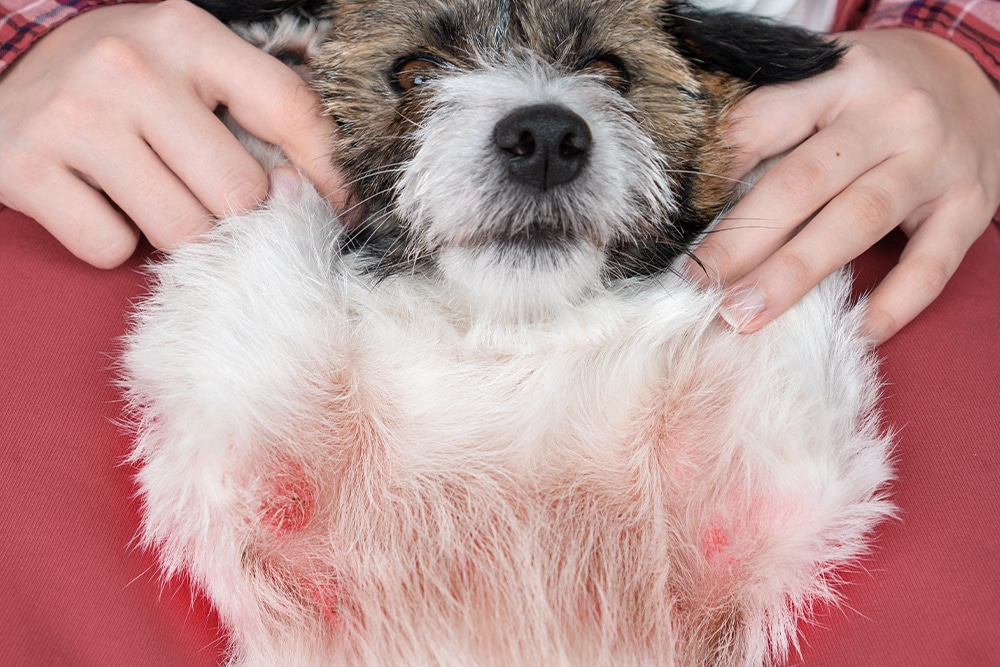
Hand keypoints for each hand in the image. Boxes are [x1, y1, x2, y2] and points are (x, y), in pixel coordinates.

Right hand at [0, 0, 345, 267]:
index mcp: (187, 36)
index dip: (328, 173)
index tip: (339, 211)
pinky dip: (114, 242)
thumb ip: (257, 110)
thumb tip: (327, 192)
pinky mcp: (27, 169)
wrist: (3, 70)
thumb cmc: (120, 79)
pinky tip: (99, 201)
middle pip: (238, 192)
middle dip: (236, 213)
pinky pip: (111, 249)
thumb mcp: (189, 65)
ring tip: (152, 194)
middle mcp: (132, 70)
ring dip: (179, 233)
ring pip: (181, 231)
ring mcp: (76, 119)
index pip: (290, 109)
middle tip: (210, 198)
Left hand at [689, 28, 999, 344]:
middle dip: (741, 241)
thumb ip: (775, 120)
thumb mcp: (827, 79)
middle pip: (802, 183)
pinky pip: (930, 265)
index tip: (674, 225)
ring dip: (794, 275)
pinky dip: (892, 304)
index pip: (763, 124)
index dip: (714, 176)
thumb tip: (697, 190)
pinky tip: (853, 333)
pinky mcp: (970, 206)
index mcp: (840, 79)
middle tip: (696, 285)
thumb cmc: (878, 89)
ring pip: (856, 222)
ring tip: (744, 314)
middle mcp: (889, 116)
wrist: (978, 77)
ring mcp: (934, 162)